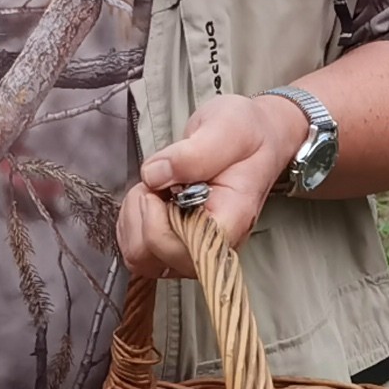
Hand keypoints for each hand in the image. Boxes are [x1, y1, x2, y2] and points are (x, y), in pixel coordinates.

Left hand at [117, 93, 305, 282]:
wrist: (257, 132)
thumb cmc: (249, 132)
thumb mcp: (229, 128)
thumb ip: (195, 153)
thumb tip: (155, 175)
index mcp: (230, 224)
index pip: (184, 253)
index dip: (157, 224)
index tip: (163, 186)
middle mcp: (212, 246)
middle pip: (154, 259)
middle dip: (142, 213)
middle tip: (159, 178)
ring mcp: (192, 248)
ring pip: (139, 257)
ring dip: (134, 216)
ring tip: (155, 186)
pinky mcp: (175, 243)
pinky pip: (135, 249)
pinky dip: (131, 220)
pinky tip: (150, 195)